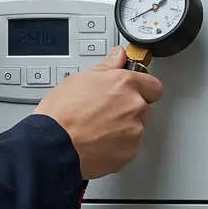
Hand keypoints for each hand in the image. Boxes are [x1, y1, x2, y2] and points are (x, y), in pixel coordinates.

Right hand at [32, 46, 163, 179]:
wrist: (54, 145)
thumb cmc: (61, 113)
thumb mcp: (80, 79)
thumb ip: (107, 66)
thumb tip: (118, 56)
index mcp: (125, 84)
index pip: (153, 85)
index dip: (142, 88)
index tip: (133, 91)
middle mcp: (134, 106)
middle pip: (144, 107)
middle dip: (129, 109)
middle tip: (107, 112)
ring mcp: (134, 131)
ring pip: (136, 128)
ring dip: (124, 128)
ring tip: (98, 129)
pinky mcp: (129, 152)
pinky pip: (129, 147)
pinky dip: (118, 147)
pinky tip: (99, 142)